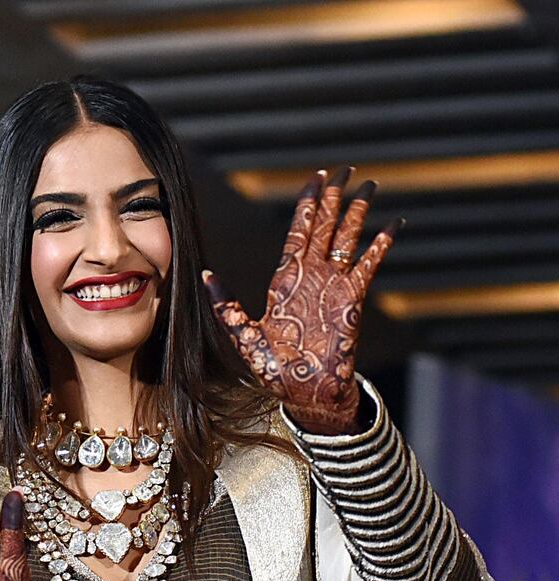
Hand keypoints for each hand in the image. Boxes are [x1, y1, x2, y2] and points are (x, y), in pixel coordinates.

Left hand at [204, 167, 402, 434]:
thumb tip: (205, 273)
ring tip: (370, 186)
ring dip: (358, 213)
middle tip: (346, 169)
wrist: (305, 394)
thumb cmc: (274, 370)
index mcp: (285, 280)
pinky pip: (368, 266)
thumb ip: (224, 304)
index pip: (298, 232)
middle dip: (335, 197)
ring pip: (347, 239)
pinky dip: (380, 245)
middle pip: (325, 227)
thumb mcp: (242, 334)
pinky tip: (392, 225)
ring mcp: (334, 287)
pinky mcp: (352, 301)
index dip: (307, 204)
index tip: (316, 178)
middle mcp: (311, 277)